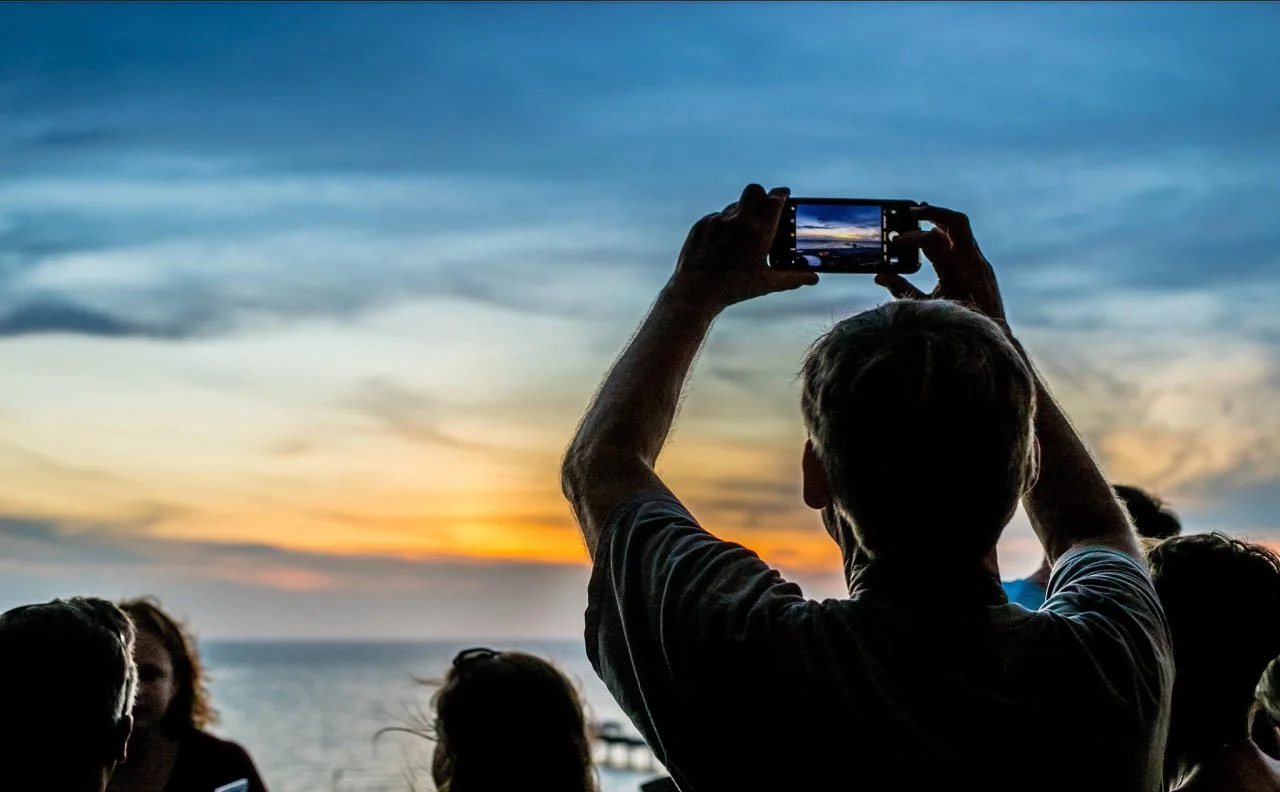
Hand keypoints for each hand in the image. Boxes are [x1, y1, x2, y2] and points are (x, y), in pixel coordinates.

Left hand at [667, 184, 817, 313]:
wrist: (696, 291)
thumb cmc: (735, 288)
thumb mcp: (767, 284)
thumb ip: (793, 278)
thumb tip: (814, 278)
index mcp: (759, 231)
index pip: (775, 198)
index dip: (781, 194)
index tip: (784, 195)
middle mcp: (739, 220)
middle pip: (755, 190)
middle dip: (762, 195)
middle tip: (764, 208)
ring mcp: (718, 220)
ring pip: (735, 205)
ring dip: (742, 213)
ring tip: (742, 234)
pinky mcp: (702, 225)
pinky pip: (717, 216)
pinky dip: (724, 225)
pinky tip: (723, 243)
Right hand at [875, 204, 1007, 327]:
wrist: (993, 339)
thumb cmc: (957, 328)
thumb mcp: (927, 309)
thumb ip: (902, 291)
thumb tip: (880, 276)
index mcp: (957, 273)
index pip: (932, 241)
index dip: (910, 237)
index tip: (894, 242)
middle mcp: (973, 263)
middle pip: (956, 222)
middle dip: (931, 212)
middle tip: (909, 211)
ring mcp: (980, 263)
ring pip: (961, 229)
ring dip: (939, 221)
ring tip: (918, 217)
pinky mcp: (982, 267)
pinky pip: (964, 242)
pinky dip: (947, 235)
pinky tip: (932, 236)